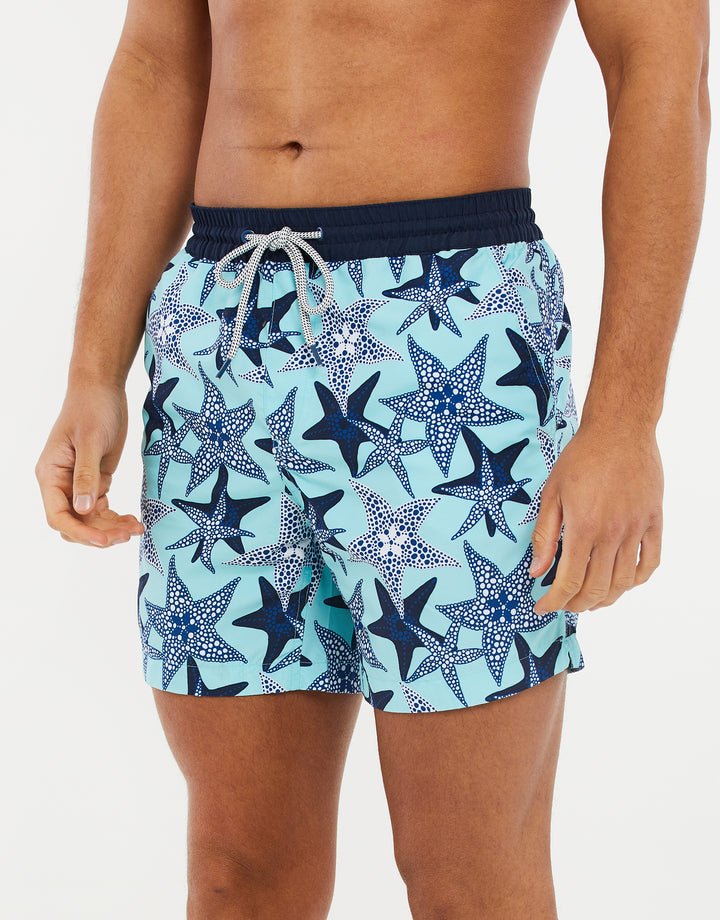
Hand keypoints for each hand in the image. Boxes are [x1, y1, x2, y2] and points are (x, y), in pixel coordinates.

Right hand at [36, 380, 144, 547]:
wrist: (103, 388)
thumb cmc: (92, 408)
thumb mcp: (91, 442)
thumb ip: (86, 476)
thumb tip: (83, 510)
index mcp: (50, 474)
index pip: (58, 516)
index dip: (80, 532)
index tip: (104, 540)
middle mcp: (61, 483)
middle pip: (75, 523)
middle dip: (99, 533)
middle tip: (127, 534)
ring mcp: (79, 483)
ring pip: (91, 519)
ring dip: (111, 528)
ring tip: (137, 528)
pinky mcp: (96, 480)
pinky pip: (102, 509)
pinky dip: (117, 518)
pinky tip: (134, 520)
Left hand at [528, 423, 662, 613]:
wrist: (620, 429)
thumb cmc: (581, 457)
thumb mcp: (552, 493)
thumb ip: (545, 535)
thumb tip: (537, 571)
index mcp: (584, 527)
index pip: (570, 581)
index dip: (555, 600)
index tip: (543, 607)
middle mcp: (613, 533)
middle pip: (598, 588)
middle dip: (577, 604)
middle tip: (565, 604)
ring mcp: (637, 528)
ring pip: (624, 581)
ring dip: (606, 599)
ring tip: (591, 601)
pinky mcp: (654, 521)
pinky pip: (650, 562)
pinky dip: (636, 580)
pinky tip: (622, 583)